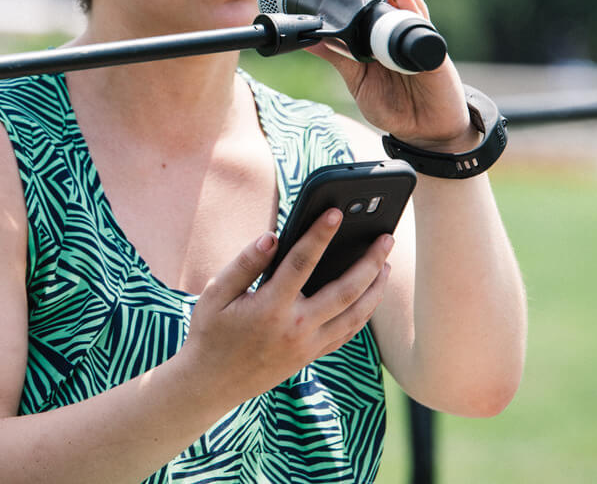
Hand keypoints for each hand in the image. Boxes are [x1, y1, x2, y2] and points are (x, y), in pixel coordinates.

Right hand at [178, 210, 392, 409]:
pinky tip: (369, 297)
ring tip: (386, 264)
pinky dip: (364, 314)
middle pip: (345, 290)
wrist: (211, 383)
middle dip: (369, 261)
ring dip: (375, 288)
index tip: (336, 212)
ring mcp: (308, 345)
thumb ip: (244, 264)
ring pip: (355, 315)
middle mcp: (296, 328)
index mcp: (270, 307)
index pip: (301, 262)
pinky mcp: (311, 356)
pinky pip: (347, 334)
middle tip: (386, 238)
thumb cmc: (209, 333)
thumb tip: (271, 237)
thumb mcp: (215, 294)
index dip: (319, 234)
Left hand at [309, 0, 474, 150]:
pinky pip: (423, 22)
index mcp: (376, 32)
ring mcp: (415, 35)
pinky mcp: (432, 49)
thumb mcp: (356, 78)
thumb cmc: (394, 104)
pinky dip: (411, 6)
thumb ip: (336, 56)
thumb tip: (305, 38)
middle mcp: (396, 27)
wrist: (423, 132)